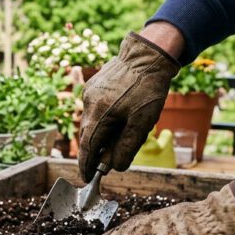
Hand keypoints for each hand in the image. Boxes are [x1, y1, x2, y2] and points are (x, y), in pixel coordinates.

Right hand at [78, 30, 180, 181]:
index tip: (87, 178)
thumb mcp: (142, 123)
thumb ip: (126, 147)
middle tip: (110, 161)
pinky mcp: (93, 86)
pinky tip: (120, 117)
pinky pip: (95, 110)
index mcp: (99, 114)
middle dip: (97, 151)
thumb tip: (114, 167)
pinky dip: (103, 120)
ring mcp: (89, 93)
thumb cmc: (148, 89)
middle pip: (88, 136)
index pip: (87, 148)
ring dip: (102, 135)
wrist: (148, 55)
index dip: (86, 165)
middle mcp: (89, 103)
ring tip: (121, 135)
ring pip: (91, 123)